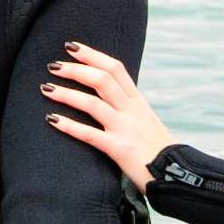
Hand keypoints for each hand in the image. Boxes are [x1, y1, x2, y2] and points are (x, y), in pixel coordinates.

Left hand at [44, 42, 175, 189]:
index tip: (72, 47)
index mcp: (138, 102)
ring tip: (46, 89)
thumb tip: (110, 100)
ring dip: (67, 94)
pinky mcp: (119, 149)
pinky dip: (69, 126)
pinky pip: (90, 135)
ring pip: (93, 103)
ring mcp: (126, 129)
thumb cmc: (159, 153)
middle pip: (102, 79)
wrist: (177, 176)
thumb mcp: (147, 123)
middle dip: (75, 69)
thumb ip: (129, 110)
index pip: (115, 68)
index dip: (92, 55)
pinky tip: (52, 119)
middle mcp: (132, 111)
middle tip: (53, 66)